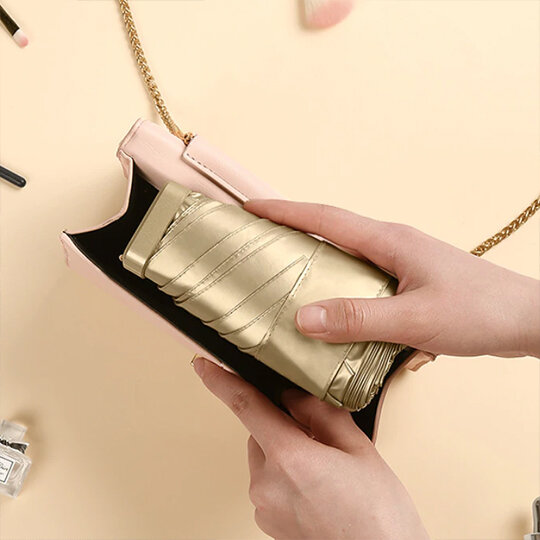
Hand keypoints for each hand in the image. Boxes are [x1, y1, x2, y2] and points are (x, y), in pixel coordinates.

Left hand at [193, 357, 428, 539]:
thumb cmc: (378, 516)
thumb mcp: (358, 448)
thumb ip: (321, 413)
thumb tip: (294, 394)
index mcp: (289, 457)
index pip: (245, 406)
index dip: (221, 380)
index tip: (203, 365)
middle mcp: (266, 484)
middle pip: (261, 432)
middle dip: (284, 425)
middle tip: (322, 438)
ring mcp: (264, 507)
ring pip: (265, 457)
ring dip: (286, 451)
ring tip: (327, 471)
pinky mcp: (267, 522)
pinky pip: (268, 482)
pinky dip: (285, 475)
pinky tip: (318, 487)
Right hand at [244, 200, 539, 358]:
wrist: (528, 318)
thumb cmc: (480, 312)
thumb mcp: (415, 319)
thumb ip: (359, 319)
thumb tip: (303, 317)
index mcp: (388, 241)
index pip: (325, 218)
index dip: (285, 211)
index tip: (251, 208)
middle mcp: (391, 244)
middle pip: (331, 230)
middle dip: (292, 229)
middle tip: (259, 239)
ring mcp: (400, 261)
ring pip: (346, 254)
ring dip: (315, 257)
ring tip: (284, 272)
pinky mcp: (408, 281)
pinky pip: (362, 275)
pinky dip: (338, 282)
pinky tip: (331, 304)